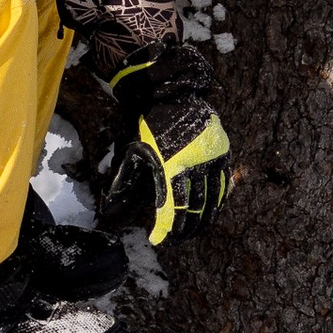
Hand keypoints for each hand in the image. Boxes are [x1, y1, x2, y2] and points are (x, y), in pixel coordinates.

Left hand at [98, 52, 231, 245]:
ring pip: (213, 199)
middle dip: (186, 227)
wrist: (171, 92)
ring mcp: (213, 158)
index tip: (157, 239)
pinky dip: (218, 201)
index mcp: (173, 166)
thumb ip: (124, 182)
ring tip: (194, 230)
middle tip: (178, 238)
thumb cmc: (148, 124)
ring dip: (204, 219)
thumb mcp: (134, 152)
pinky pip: (223, 183)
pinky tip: (210, 211)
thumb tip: (108, 208)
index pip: (172, 208)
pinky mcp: (223, 151)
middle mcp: (196, 165)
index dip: (165, 227)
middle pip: (196, 208)